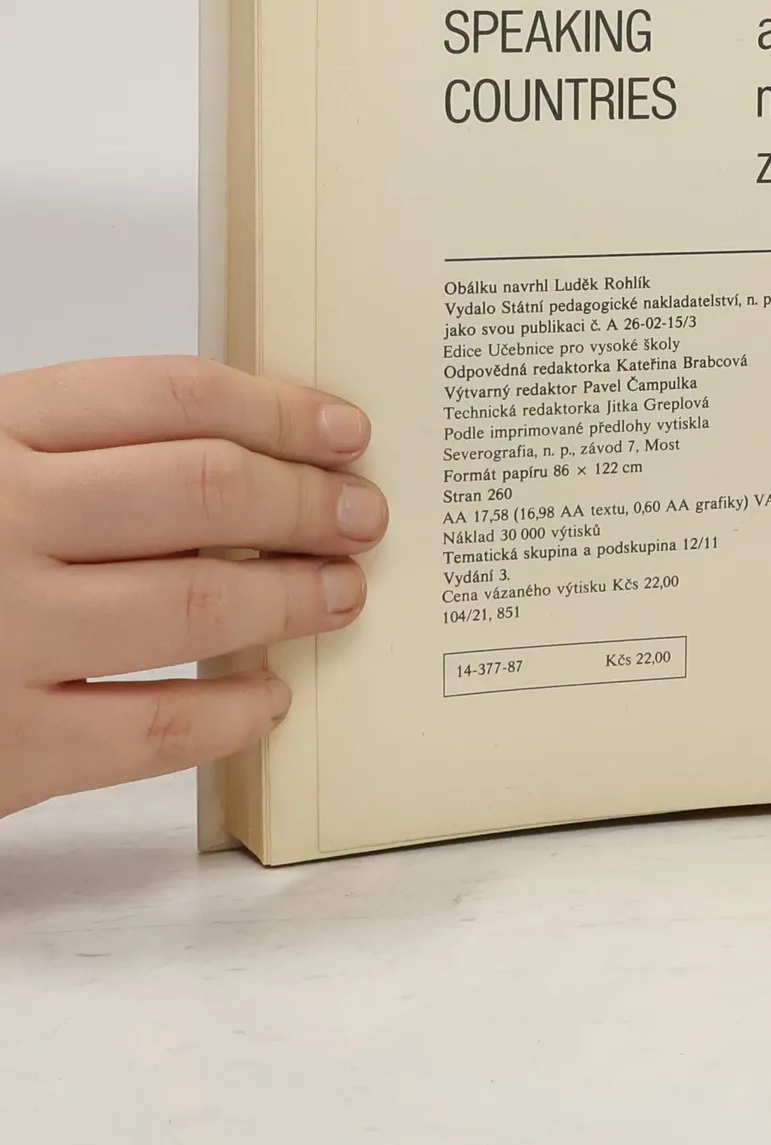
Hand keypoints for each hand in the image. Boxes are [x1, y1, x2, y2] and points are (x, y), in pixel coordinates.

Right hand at [0, 356, 386, 816]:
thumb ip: (80, 451)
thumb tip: (254, 454)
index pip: (171, 395)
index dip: (281, 410)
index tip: (345, 433)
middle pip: (205, 488)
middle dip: (308, 501)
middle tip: (362, 518)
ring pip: (199, 600)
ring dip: (293, 597)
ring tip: (338, 596)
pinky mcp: (3, 749)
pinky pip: (156, 731)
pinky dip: (233, 713)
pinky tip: (266, 697)